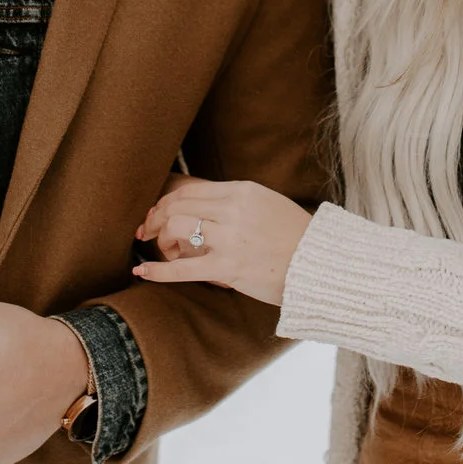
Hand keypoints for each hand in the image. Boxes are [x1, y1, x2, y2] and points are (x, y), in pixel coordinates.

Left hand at [132, 177, 312, 306]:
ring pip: (176, 227)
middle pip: (177, 205)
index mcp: (242, 191)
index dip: (167, 202)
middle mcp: (233, 209)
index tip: (158, 213)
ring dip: (162, 239)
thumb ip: (237, 202)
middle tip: (146, 232)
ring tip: (162, 252)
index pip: (191, 190)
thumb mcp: (268, 205)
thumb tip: (205, 207)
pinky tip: (141, 273)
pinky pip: (182, 268)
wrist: (320, 265)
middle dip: (156, 218)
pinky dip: (157, 271)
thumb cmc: (296, 238)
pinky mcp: (227, 268)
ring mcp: (230, 238)